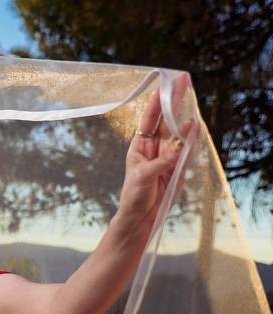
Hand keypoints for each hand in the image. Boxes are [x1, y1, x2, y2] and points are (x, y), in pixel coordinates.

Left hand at [117, 73, 198, 229]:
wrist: (141, 217)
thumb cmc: (134, 196)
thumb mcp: (143, 177)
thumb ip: (162, 161)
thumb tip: (179, 146)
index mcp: (139, 147)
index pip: (149, 120)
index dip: (156, 103)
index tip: (163, 86)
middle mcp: (154, 148)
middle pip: (166, 120)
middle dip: (174, 100)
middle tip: (183, 80)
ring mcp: (168, 156)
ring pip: (178, 132)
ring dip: (184, 114)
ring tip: (189, 96)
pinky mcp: (178, 167)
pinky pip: (186, 149)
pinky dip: (192, 137)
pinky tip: (195, 125)